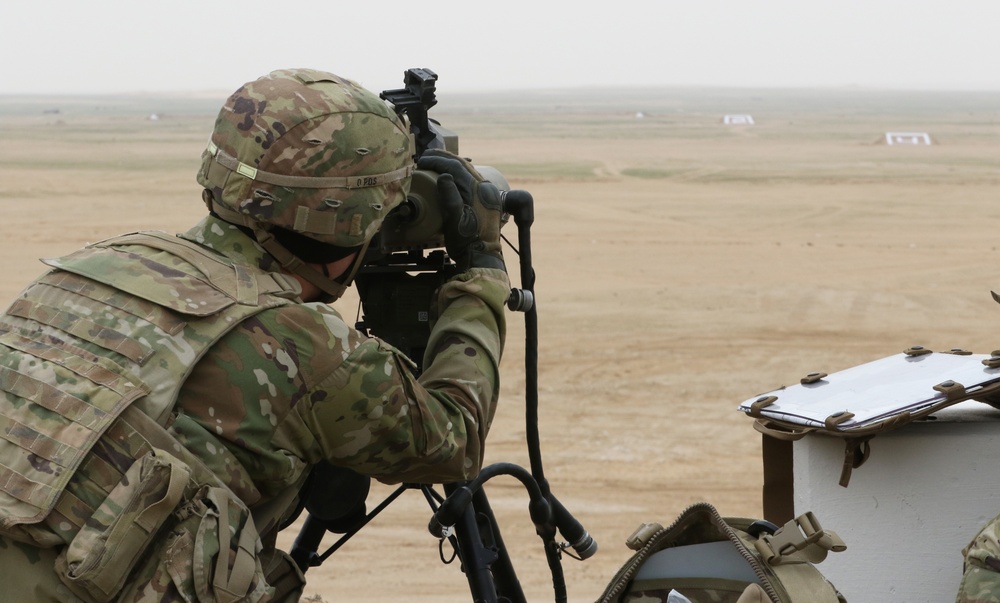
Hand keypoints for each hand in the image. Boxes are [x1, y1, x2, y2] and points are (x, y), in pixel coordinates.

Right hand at [417, 150, 505, 271]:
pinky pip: (472, 179)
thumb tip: (444, 176)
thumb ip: (450, 197)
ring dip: (451, 163)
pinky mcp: (486, 200)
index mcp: (478, 191)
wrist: (481, 257)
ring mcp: (488, 194)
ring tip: (435, 162)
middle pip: (464, 164)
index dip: (438, 160)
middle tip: (427, 156)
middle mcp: (486, 189)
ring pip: (468, 170)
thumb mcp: (454, 220)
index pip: (456, 166)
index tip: (423, 160)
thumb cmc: (466, 241)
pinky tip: (450, 175)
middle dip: (444, 158)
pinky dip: (458, 173)